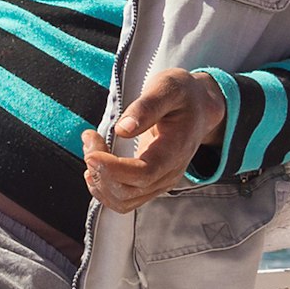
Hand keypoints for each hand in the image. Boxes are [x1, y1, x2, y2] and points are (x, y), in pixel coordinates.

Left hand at [83, 68, 222, 215]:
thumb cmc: (183, 95)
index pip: (144, 173)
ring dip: (99, 181)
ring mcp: (161, 181)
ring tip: (91, 150)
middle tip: (89, 138)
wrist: (199, 107)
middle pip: (129, 190)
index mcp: (175, 149)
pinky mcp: (150, 183)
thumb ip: (146, 107)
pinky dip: (103, 189)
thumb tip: (123, 129)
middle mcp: (170, 172)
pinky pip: (124, 200)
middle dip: (100, 170)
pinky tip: (95, 167)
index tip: (91, 153)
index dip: (113, 169)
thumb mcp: (168, 88)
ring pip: (123, 201)